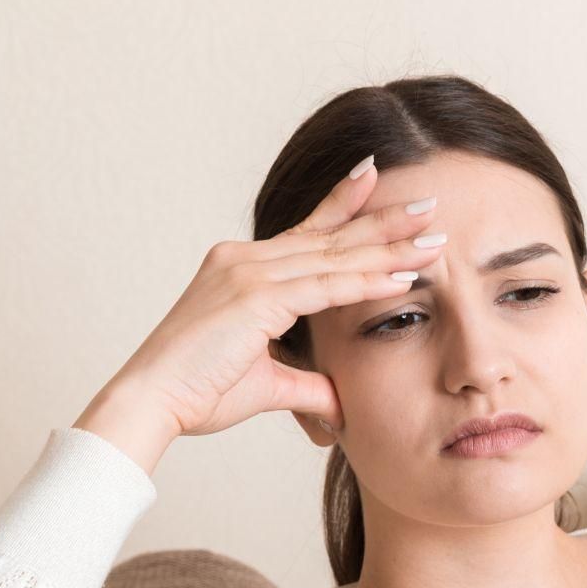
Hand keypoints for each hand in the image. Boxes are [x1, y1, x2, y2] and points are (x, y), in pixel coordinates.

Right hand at [81, 152, 446, 456]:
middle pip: (329, 235)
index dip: (345, 206)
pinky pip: (326, 287)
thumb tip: (340, 406)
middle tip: (428, 202)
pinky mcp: (257, 298)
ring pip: (335, 256)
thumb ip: (308, 388)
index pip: (307, 232)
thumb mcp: (267, 384)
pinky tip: (404, 277)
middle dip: (383, 220)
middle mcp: (244, 259)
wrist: (152, 400)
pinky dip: (367, 282)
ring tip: (434, 236)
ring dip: (389, 248)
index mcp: (241, 268)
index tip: (376, 181)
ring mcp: (249, 273)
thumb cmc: (197, 392)